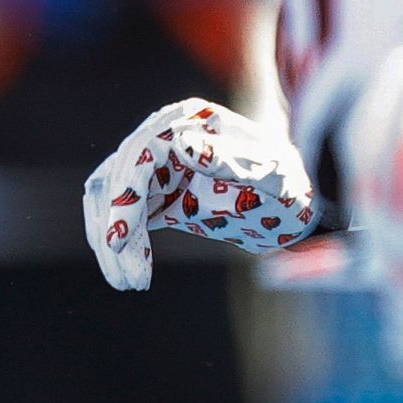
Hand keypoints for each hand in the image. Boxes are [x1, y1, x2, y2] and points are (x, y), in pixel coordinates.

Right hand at [84, 99, 316, 289]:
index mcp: (188, 120)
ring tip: (127, 282)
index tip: (119, 239)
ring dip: (110, 241)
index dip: (126, 196)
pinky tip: (129, 273)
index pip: (140, 154)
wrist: (293, 199)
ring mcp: (156, 164)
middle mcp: (163, 135)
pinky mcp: (154, 192)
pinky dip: (122, 244)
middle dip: (115, 229)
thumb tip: (182, 146)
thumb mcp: (271, 173)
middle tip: (128, 277)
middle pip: (117, 178)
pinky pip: (124, 216)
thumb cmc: (289, 182)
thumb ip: (231, 160)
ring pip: (110, 199)